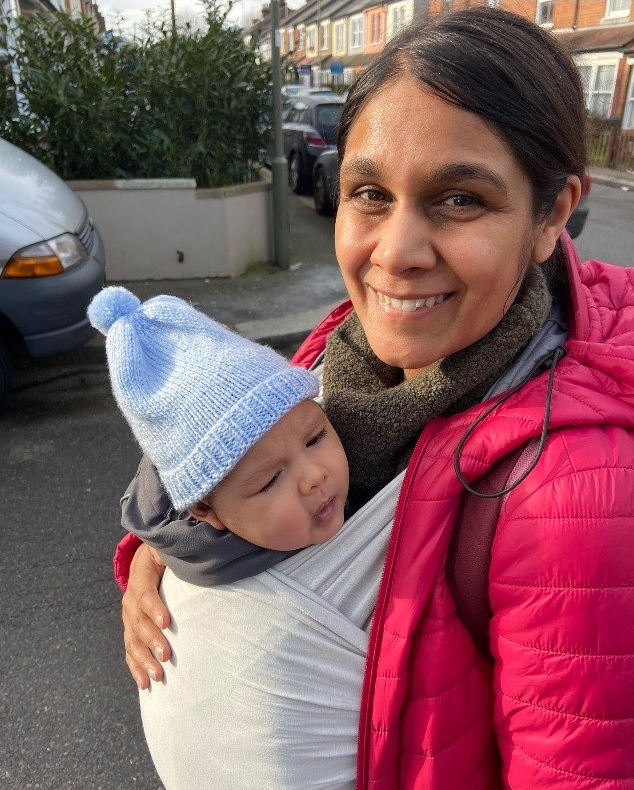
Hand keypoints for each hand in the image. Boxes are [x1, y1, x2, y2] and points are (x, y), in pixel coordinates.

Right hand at [122, 543, 169, 688]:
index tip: (166, 622)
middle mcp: (131, 597)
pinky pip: (130, 650)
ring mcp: (129, 615)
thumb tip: (202, 548)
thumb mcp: (170, 547)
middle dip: (152, 639)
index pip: (145, 592)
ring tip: (158, 675)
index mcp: (141, 574)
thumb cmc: (167, 553)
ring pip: (132, 640)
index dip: (154, 607)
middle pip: (137, 621)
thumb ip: (181, 551)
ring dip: (144, 659)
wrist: (148, 559)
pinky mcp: (131, 629)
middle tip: (166, 655)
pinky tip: (144, 683)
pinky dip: (136, 667)